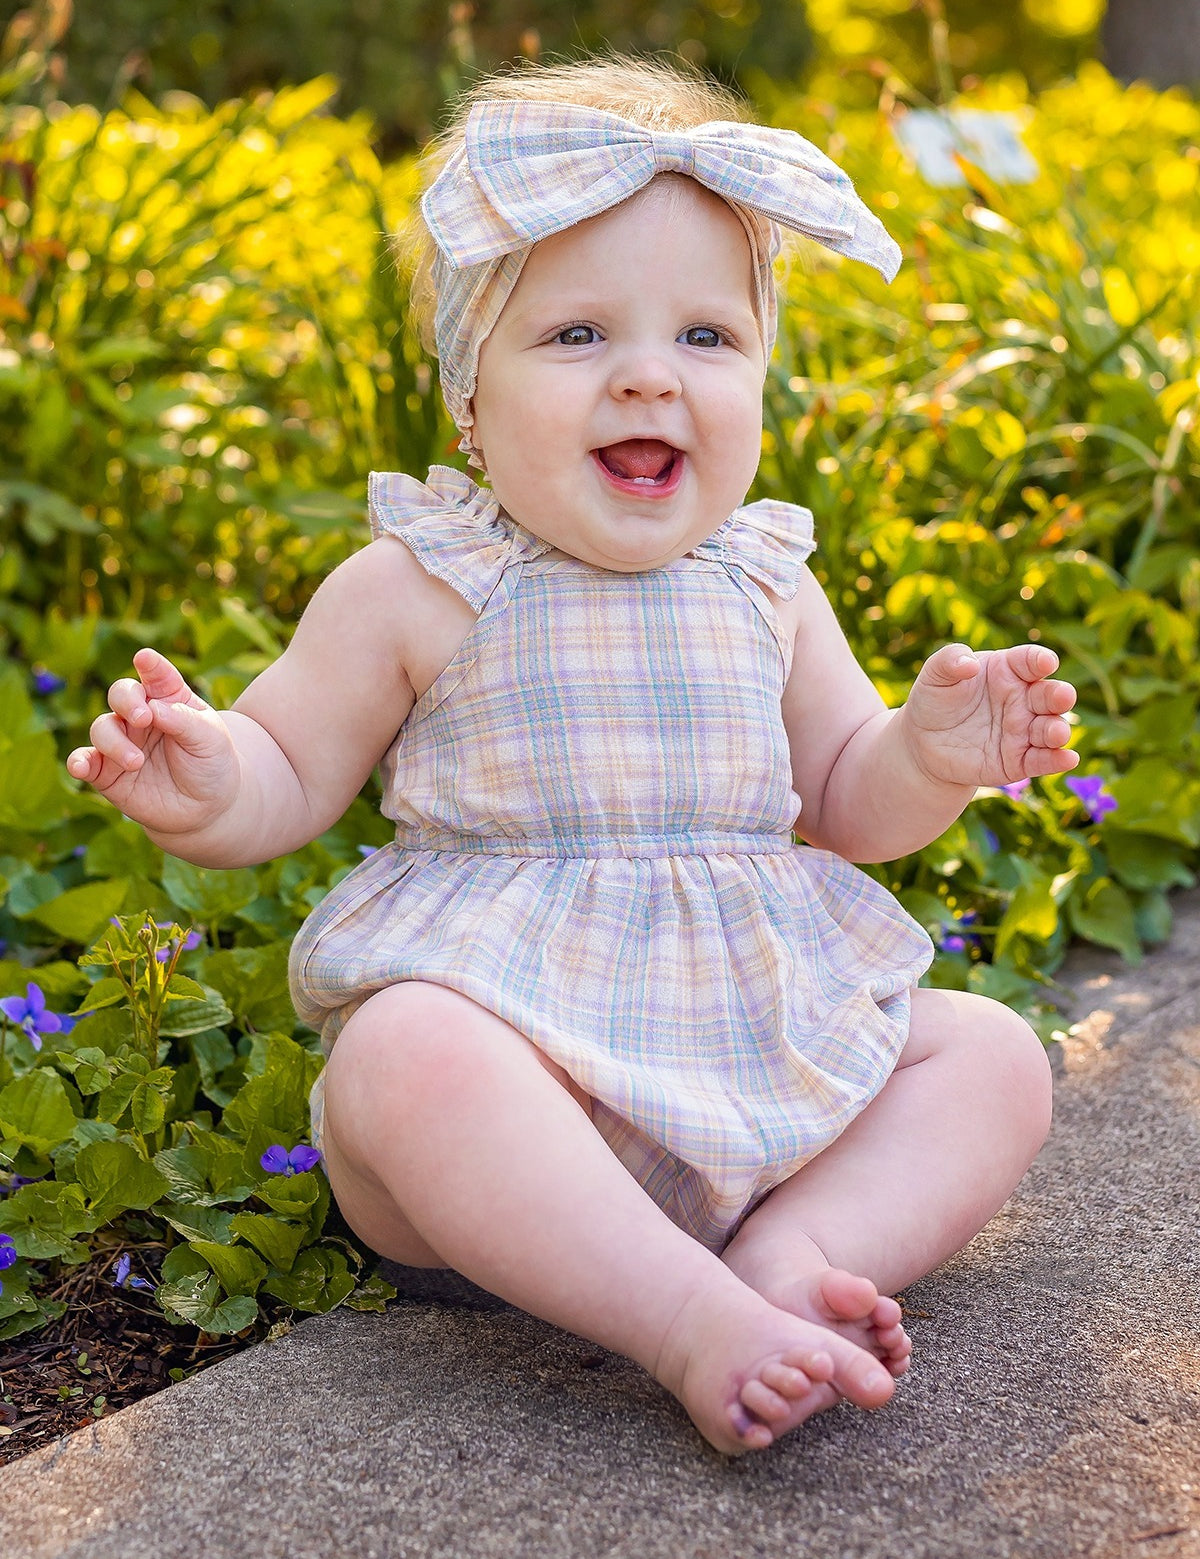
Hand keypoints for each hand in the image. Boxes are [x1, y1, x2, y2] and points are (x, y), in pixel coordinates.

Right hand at [66, 647, 240, 837]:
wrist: (206, 807)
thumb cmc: (210, 763)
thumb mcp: (210, 739)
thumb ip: (183, 720)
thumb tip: (153, 708)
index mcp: (169, 699)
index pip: (157, 676)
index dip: (151, 666)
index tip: (144, 658)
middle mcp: (141, 716)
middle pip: (121, 694)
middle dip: (126, 700)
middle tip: (143, 718)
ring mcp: (122, 742)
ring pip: (102, 728)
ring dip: (114, 742)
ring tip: (136, 762)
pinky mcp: (107, 772)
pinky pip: (85, 762)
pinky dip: (78, 762)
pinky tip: (80, 767)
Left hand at [900, 642, 1078, 789]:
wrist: (923, 743)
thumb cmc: (935, 700)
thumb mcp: (935, 674)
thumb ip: (949, 660)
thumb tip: (969, 664)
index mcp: (1009, 671)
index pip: (1031, 661)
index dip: (1040, 660)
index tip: (1045, 662)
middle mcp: (1023, 700)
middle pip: (1050, 695)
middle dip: (1060, 695)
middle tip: (1062, 696)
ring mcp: (1024, 731)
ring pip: (1051, 729)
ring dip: (1058, 730)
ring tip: (1055, 732)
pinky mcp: (1019, 761)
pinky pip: (1042, 761)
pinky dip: (1057, 761)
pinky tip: (1067, 759)